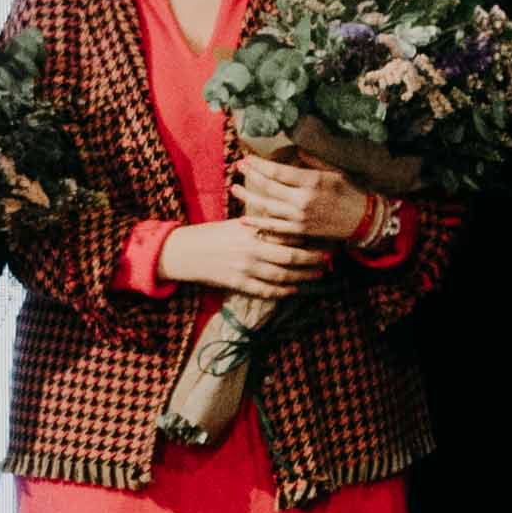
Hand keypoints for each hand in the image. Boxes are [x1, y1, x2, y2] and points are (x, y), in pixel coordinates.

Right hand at [156, 216, 329, 302]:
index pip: (286, 233)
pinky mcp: (237, 283)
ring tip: (317, 275)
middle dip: (312, 259)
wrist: (183, 252)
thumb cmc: (210, 234)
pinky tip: (293, 290)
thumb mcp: (236, 223)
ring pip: (282, 275)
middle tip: (328, 259)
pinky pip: (265, 290)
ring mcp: (245, 268)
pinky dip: (281, 291)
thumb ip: (259, 223)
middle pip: (290, 256)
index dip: (308, 237)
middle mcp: (251, 249)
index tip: (322, 237)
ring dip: (302, 276)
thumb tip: (283, 221)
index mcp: (252, 230)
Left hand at [233, 152, 378, 244]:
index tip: (247, 158)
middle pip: (269, 188)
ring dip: (248, 198)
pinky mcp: (299, 232)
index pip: (278, 171)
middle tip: (238, 168)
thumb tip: (294, 149)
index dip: (259, 164)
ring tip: (234, 189)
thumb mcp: (334, 171)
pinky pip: (274, 228)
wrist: (363, 220)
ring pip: (267, 207)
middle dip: (251, 176)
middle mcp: (303, 200)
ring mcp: (300, 218)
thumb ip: (312, 161)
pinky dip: (258, 224)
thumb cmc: (350, 191)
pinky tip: (244, 219)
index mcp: (312, 181)